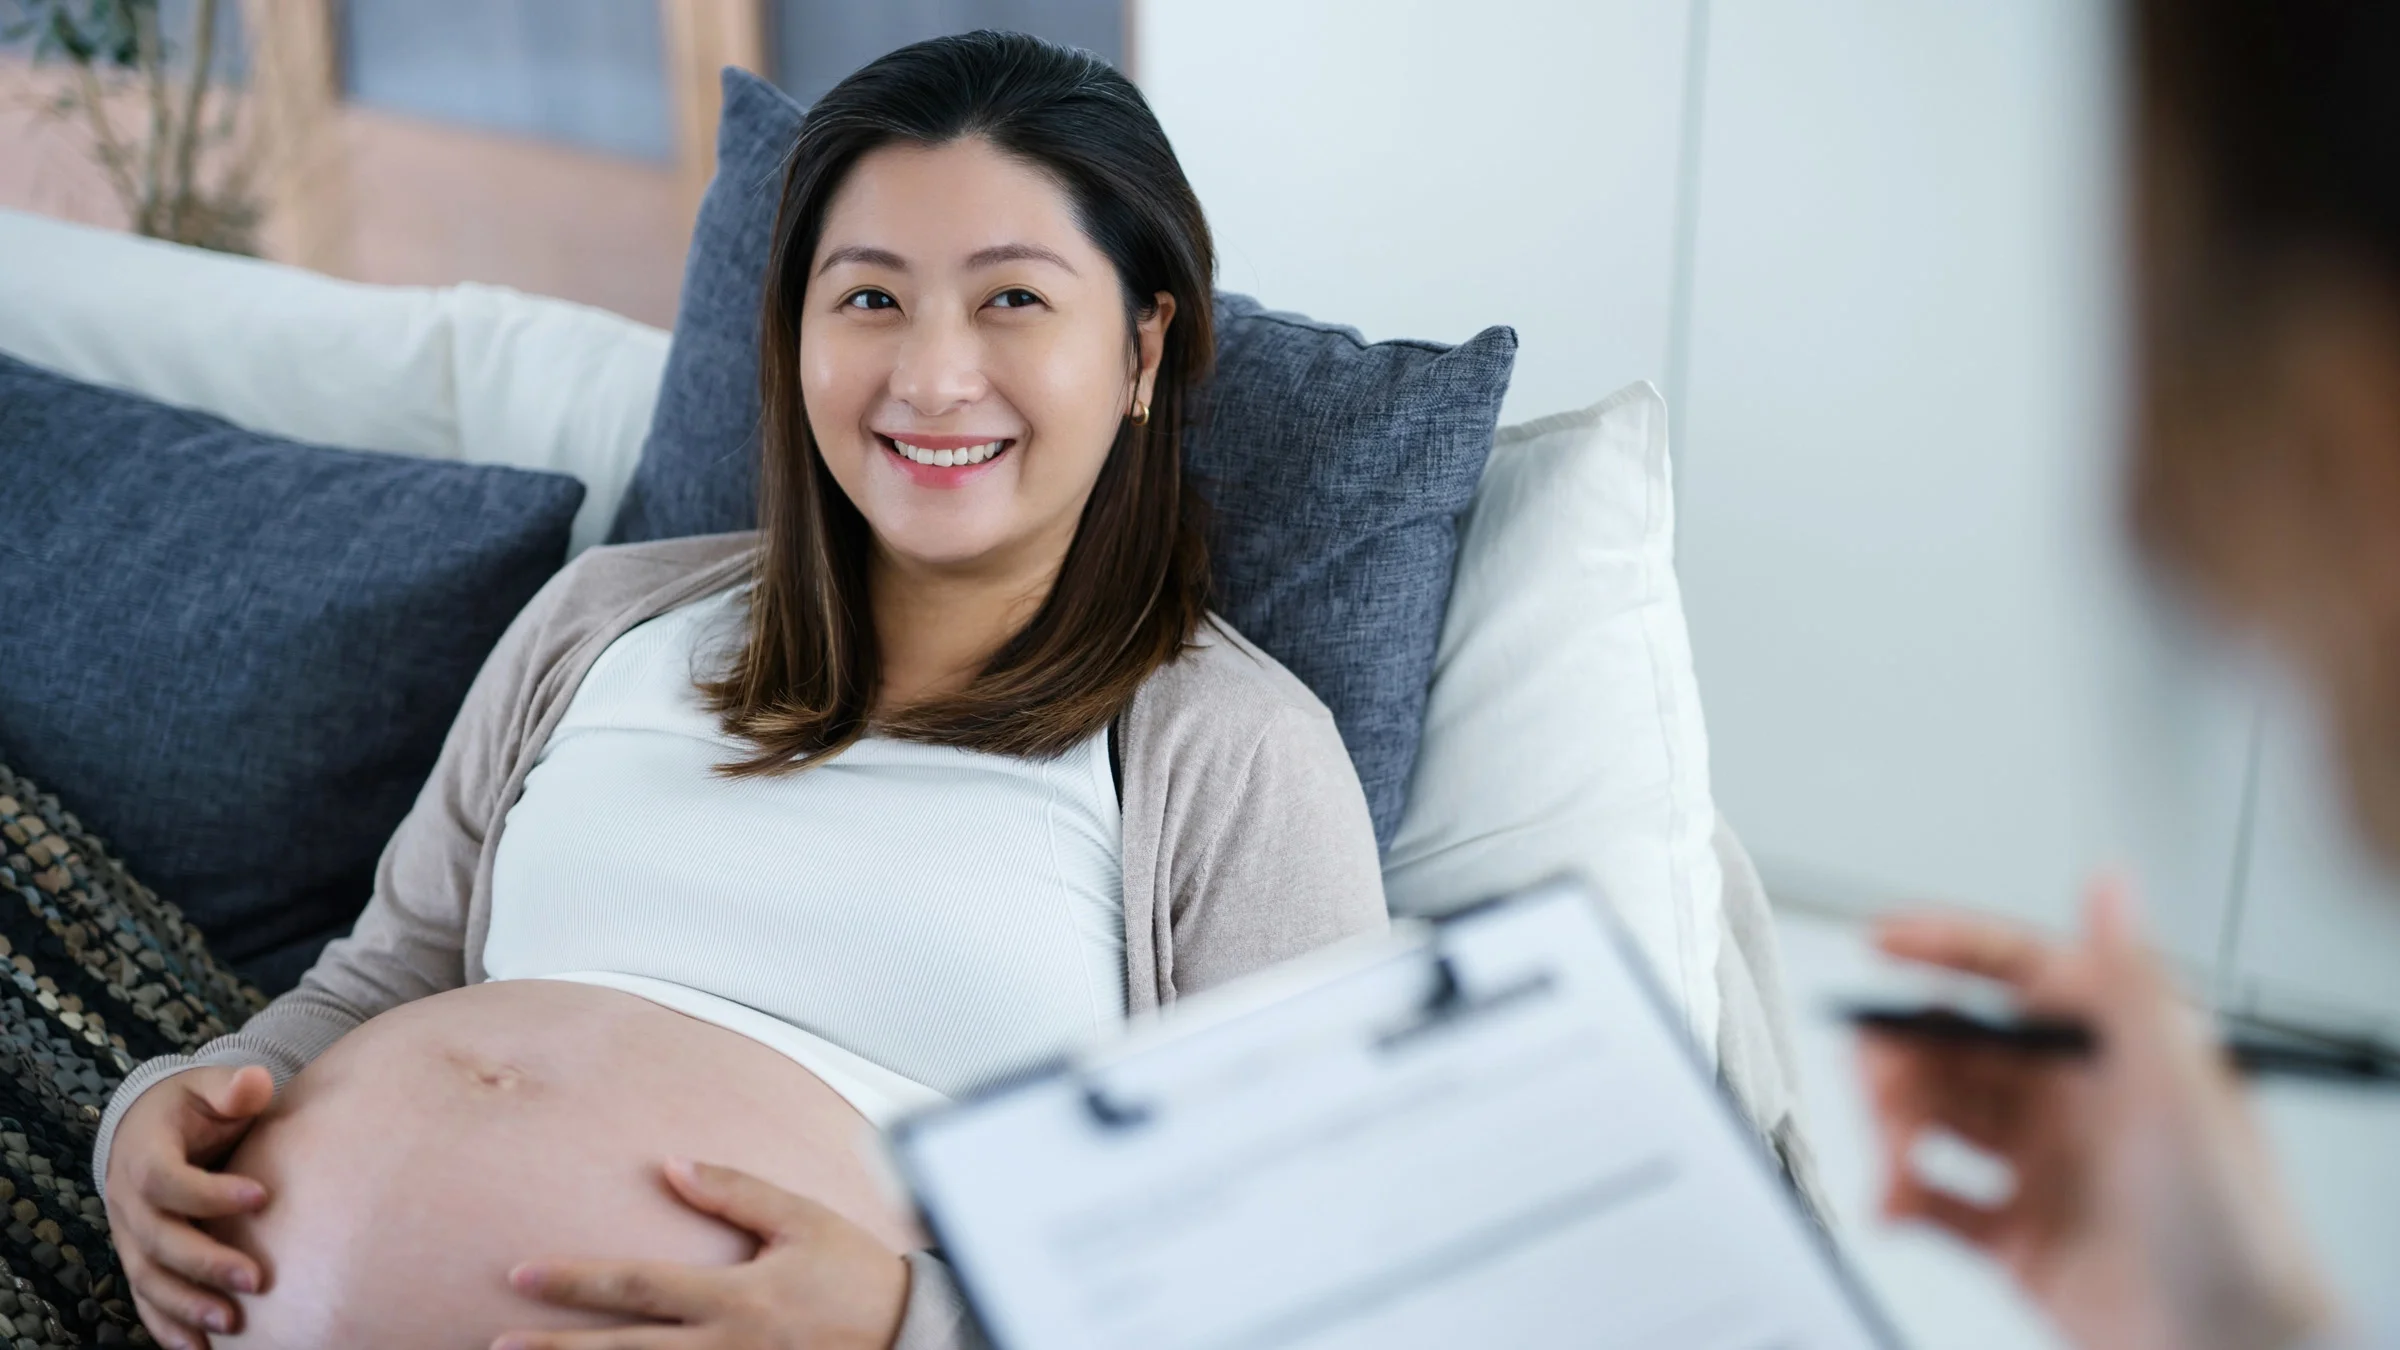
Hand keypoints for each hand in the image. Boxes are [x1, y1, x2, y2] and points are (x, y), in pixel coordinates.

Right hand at [101, 1064, 275, 1349]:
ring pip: (150, 1279)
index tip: (263, 1196)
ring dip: (188, 1305)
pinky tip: (200, 1347)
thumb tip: (253, 1084)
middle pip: (159, 1240)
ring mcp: (131, 1236)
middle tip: (256, 1280)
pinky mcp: (141, 1260)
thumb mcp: (209, 1088)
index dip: (209, 1193)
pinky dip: (168, 1326)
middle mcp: (129, 1202)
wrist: (150, 1127)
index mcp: (144, 1154)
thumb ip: (233, 1089)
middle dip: (205, 1263)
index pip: (167, 1181)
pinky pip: (147, 1299)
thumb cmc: (192, 1107)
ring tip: (233, 1323)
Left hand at [493, 1158, 909, 1349]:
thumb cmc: (855, 1275)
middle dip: (556, 1349)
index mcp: (735, 1297)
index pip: (637, 1286)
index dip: (576, 1280)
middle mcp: (725, 1347)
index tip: (522, 1274)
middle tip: (499, 1344)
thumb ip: (737, 1192)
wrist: (910, 1336)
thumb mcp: (803, 1220)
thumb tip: (673, 1167)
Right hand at [1861, 877, 2341, 1349]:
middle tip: (1877, 1077)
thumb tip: (2108, 882)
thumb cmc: (2235, 1235)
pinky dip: (1904, 1197)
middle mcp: (2078, 1102)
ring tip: (1892, 1155)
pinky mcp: (2021, 1235)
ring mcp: (2047, 1168)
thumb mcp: (2181, 1093)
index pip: (2021, 973)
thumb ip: (2131, 983)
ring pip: (1940, 1118)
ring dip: (1898, 1127)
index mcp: (2120, 1052)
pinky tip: (1897, 1204)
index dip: (1949, 947)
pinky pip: (1938, 1200)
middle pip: (1961, 1047)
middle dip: (1905, 1054)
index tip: (1883, 941)